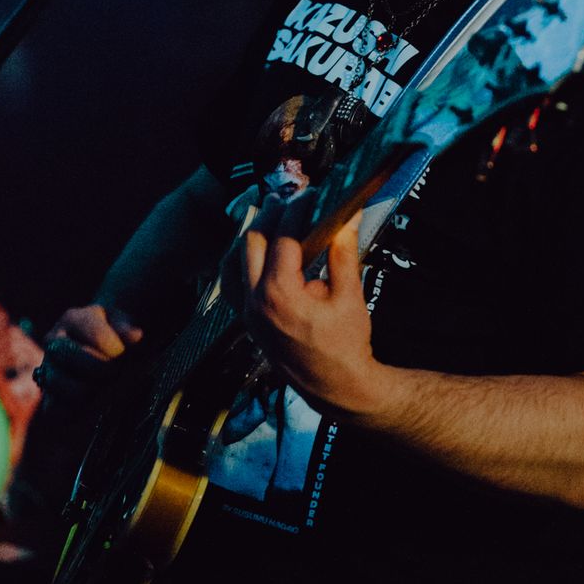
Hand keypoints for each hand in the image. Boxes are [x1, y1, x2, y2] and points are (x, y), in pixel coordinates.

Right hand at [34, 303, 142, 406]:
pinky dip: (73, 410)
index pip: (97, 336)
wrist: (94, 349)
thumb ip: (126, 328)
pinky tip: (91, 404)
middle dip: (102, 368)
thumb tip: (135, 336)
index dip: (116, 349)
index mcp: (73, 319)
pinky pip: (53, 409)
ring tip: (103, 388)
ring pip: (61, 383)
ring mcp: (46, 369)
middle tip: (115, 372)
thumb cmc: (111, 333)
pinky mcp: (47, 396)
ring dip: (88, 389)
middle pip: (73, 357)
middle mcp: (53, 342)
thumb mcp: (120, 323)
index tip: (123, 354)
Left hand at [243, 212, 388, 418]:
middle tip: (289, 198)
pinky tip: (255, 251)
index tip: (312, 196)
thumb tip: (346, 219)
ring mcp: (248, 313)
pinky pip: (233, 285)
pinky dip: (240, 262)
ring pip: (234, 262)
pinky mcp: (248, 322)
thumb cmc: (346, 345)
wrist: (337, 387)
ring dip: (250, 236)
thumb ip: (343, 253)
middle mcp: (255, 301)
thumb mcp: (350, 296)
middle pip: (252, 242)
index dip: (298, 211)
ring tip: (267, 215)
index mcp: (280, 292)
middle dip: (270, 215)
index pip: (283, 237)